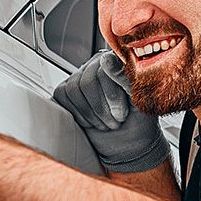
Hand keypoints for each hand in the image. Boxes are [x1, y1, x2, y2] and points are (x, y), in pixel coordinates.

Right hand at [51, 51, 170, 173]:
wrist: (127, 142)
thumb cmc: (137, 119)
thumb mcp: (138, 98)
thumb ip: (123, 76)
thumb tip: (106, 58)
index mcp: (118, 61)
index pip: (104, 69)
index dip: (111, 95)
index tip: (122, 114)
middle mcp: (98, 65)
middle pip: (87, 81)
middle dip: (101, 108)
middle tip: (115, 121)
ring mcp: (80, 77)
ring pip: (73, 89)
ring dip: (90, 113)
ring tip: (105, 123)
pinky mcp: (66, 91)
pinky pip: (62, 95)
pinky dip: (77, 113)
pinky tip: (91, 120)